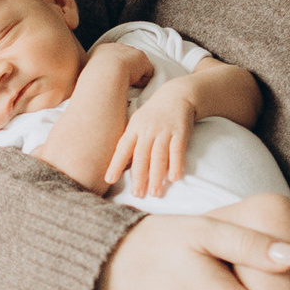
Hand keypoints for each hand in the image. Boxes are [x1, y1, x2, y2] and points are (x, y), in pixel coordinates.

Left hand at [104, 80, 195, 200]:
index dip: (116, 164)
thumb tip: (121, 166)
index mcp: (134, 128)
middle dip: (139, 177)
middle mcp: (148, 130)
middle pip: (142, 156)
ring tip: (155, 193)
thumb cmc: (153, 114)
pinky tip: (174, 178)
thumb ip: (131, 142)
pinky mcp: (181, 133)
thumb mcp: (138, 122)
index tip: (109, 180)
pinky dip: (176, 165)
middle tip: (137, 194)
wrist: (177, 95)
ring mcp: (165, 131)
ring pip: (159, 156)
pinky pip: (177, 151)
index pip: (123, 148)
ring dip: (157, 176)